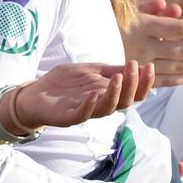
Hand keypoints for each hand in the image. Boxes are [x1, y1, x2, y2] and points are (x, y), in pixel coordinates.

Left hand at [10, 60, 154, 131]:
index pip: (132, 92)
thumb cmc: (64, 84)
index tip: (148, 66)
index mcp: (107, 95)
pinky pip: (82, 114)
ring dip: (115, 94)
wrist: (34, 93)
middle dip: (133, 86)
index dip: (143, 82)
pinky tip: (94, 93)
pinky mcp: (68, 117)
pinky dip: (89, 104)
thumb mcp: (90, 71)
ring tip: (118, 78)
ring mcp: (85, 112)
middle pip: (125, 102)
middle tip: (134, 68)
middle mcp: (100, 106)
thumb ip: (109, 71)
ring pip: (106, 109)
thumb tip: (135, 65)